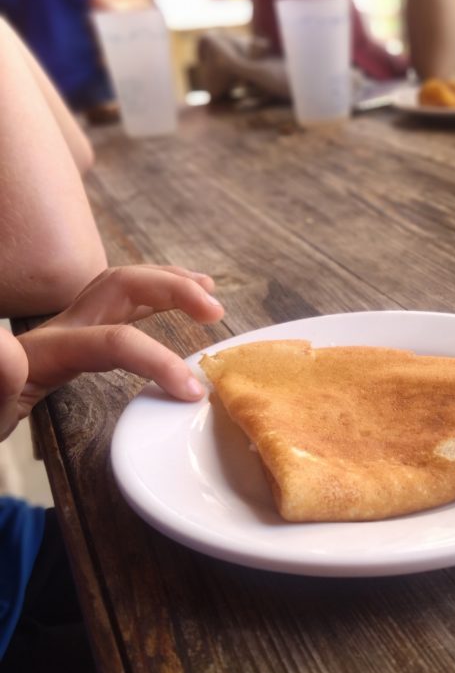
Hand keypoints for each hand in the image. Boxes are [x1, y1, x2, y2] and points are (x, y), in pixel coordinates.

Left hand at [6, 265, 224, 433]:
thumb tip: (9, 349)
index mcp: (45, 351)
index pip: (112, 340)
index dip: (155, 359)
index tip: (192, 390)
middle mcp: (59, 329)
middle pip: (120, 286)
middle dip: (172, 289)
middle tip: (216, 312)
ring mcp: (66, 329)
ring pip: (120, 286)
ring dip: (168, 282)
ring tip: (208, 290)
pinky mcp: (71, 338)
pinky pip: (116, 305)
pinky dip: (151, 297)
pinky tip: (173, 305)